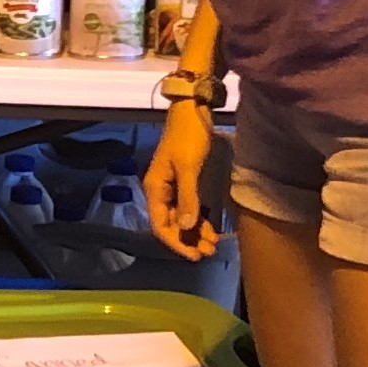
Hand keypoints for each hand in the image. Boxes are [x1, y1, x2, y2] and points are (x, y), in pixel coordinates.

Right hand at [143, 105, 219, 261]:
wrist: (192, 111)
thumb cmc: (188, 136)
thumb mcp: (188, 167)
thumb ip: (188, 198)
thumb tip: (187, 226)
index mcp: (155, 189)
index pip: (161, 226)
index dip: (176, 243)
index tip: (193, 255)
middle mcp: (161, 192)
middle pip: (171, 225)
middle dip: (188, 240)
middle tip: (208, 252)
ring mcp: (173, 188)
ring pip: (181, 219)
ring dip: (195, 233)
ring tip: (212, 245)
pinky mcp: (185, 183)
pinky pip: (189, 208)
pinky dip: (199, 220)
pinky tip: (210, 229)